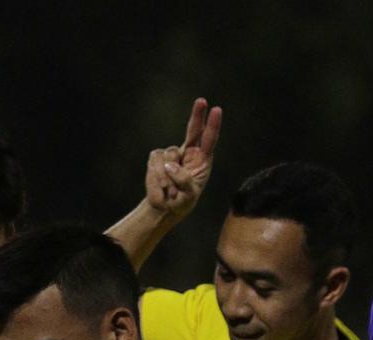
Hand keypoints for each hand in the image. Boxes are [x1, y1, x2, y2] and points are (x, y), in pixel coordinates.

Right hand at [144, 97, 221, 219]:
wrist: (164, 206)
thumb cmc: (182, 201)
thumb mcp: (188, 196)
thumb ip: (183, 180)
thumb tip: (169, 165)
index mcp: (202, 160)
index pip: (209, 140)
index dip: (212, 125)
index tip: (217, 110)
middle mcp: (189, 153)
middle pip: (193, 130)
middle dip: (197, 115)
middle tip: (202, 100)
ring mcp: (172, 154)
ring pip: (168, 154)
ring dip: (167, 176)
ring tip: (170, 190)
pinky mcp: (157, 158)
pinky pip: (155, 162)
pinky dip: (156, 176)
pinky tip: (161, 186)